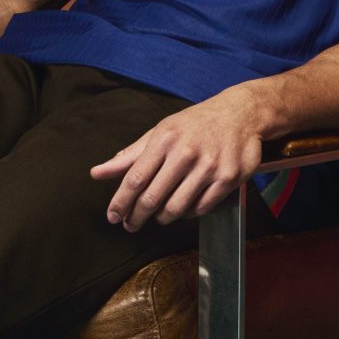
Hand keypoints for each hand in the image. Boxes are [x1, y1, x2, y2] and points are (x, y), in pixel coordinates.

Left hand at [89, 88, 267, 231]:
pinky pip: (200, 208)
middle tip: (130, 225)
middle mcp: (186, 153)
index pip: (135, 179)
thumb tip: (97, 173)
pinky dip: (188, 213)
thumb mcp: (160, 132)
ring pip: (176, 208)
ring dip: (163, 217)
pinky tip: (184, 207)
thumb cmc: (195, 124)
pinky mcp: (228, 179)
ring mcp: (209, 167)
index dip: (120, 202)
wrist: (241, 113)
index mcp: (164, 139)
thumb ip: (129, 156)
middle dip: (137, 217)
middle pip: (153, 198)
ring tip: (159, 216)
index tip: (113, 216)